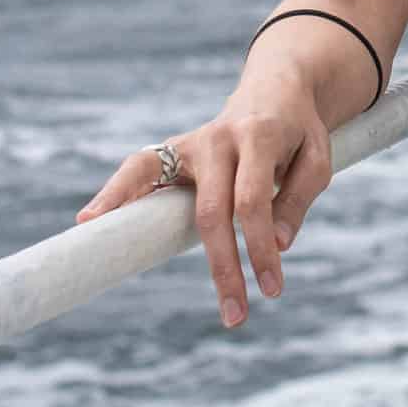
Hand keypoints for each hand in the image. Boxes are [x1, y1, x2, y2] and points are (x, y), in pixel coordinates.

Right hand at [74, 68, 333, 331]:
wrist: (277, 90)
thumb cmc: (297, 133)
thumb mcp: (316, 159)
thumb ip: (297, 200)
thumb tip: (278, 244)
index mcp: (258, 136)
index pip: (252, 201)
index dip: (260, 247)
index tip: (272, 288)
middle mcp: (218, 137)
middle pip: (211, 209)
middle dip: (222, 267)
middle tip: (236, 317)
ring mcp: (190, 142)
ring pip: (155, 177)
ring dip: (141, 222)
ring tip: (113, 258)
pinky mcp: (172, 150)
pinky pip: (137, 168)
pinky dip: (113, 192)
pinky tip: (91, 221)